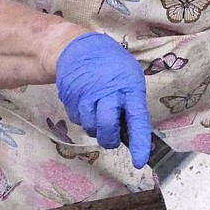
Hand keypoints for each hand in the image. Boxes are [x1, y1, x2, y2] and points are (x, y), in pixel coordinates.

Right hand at [55, 32, 150, 167]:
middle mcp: (107, 93)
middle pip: (108, 127)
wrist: (76, 48)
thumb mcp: (129, 76)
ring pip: (91, 128)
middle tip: (113, 138)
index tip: (140, 160)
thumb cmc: (110, 63)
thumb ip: (131, 101)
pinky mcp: (70, 100)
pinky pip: (78, 121)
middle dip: (111, 139)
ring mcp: (86, 96)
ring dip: (96, 129)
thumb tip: (133, 130)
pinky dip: (83, 120)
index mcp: (129, 87)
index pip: (137, 119)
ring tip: (98, 114)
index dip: (139, 142)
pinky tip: (86, 106)